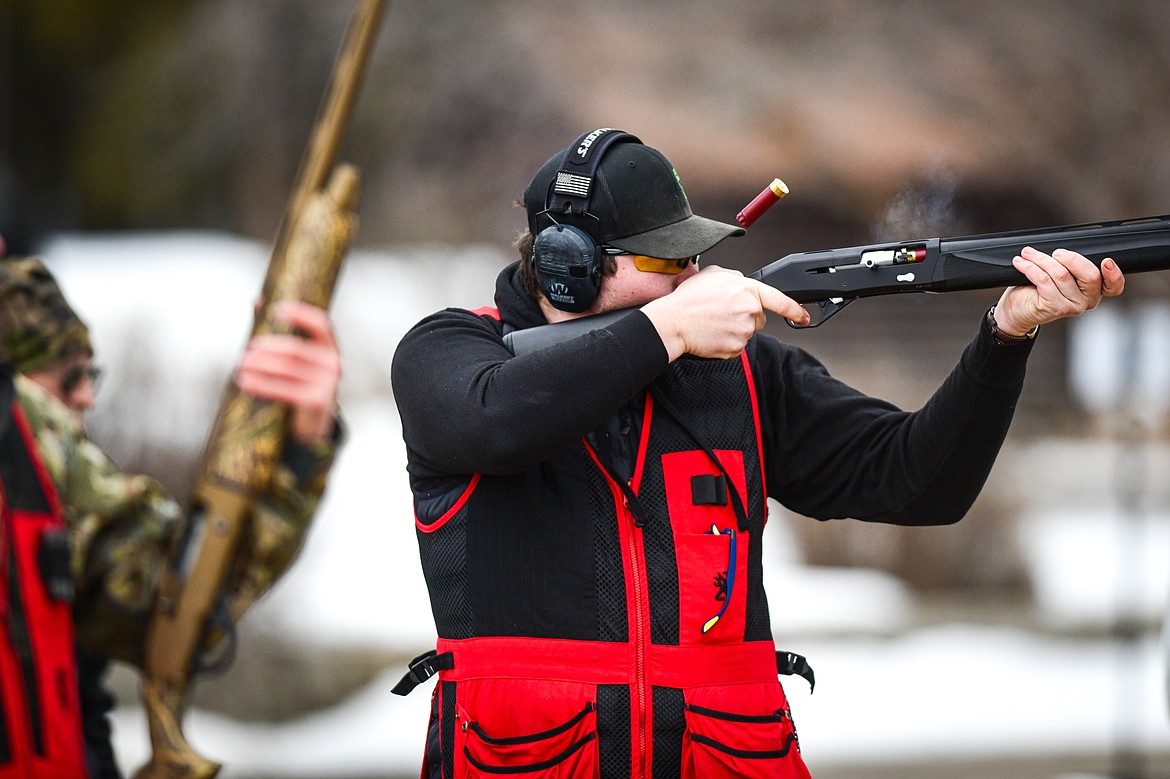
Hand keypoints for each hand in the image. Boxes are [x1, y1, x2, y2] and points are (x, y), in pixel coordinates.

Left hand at [235, 300, 341, 442]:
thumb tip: (257, 300)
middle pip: (295, 349)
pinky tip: (245, 381)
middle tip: (246, 350)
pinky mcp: (317, 401)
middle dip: (267, 348)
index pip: (321, 324)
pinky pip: (284, 389)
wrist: (313, 424)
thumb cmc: (299, 383)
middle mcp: (334, 363)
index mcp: (330, 348)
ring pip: (287, 369)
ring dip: (259, 366)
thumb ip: (277, 330)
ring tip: (240, 365)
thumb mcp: (294, 358)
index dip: (301, 314)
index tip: (277, 309)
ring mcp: (328, 384)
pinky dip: (261, 385)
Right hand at [641, 265, 808, 359]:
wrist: (673, 322)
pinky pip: (737, 346)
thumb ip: (735, 277)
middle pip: (760, 318)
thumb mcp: (713, 274)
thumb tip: (742, 282)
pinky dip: (727, 341)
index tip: (804, 317)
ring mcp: (744, 332)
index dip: (796, 310)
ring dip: (735, 329)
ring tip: (714, 322)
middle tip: (723, 313)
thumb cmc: (689, 299)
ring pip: (748, 332)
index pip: (780, 301)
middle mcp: (750, 311)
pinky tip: (713, 333)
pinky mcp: (735, 349)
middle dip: (747, 316)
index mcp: (747, 290)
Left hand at [993, 247, 1124, 335]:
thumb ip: (1070, 266)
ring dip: (1042, 259)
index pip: (1113, 286)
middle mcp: (1087, 301)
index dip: (1114, 274)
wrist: (1017, 310)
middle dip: (1070, 258)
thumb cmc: (1037, 291)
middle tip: (1055, 252)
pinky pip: (1044, 280)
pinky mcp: (1055, 308)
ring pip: (1062, 274)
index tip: (1106, 261)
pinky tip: (1021, 263)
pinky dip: (1030, 267)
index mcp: (1094, 291)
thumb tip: (1064, 249)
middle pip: (1089, 275)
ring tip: (1028, 254)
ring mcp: (1072, 306)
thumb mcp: (1059, 275)